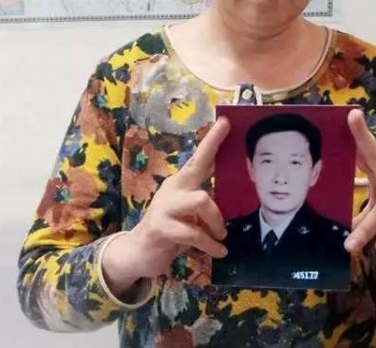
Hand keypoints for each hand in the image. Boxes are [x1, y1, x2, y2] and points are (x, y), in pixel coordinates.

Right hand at [101, 117, 229, 295]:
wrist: (138, 253)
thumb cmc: (171, 230)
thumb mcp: (189, 212)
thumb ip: (206, 201)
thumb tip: (238, 190)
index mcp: (181, 183)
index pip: (199, 157)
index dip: (213, 140)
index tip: (226, 122)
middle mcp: (172, 189)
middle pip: (196, 168)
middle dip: (213, 159)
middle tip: (234, 163)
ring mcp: (164, 208)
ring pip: (201, 200)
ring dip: (217, 221)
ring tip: (222, 237)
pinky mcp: (161, 228)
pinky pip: (194, 233)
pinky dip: (210, 244)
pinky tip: (219, 251)